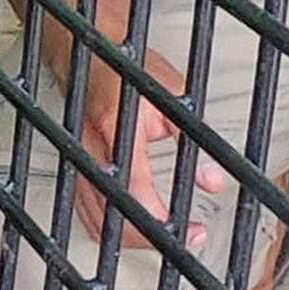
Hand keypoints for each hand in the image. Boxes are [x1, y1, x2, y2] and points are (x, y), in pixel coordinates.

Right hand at [70, 40, 221, 243]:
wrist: (88, 51)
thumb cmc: (129, 70)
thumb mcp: (173, 97)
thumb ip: (194, 139)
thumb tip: (214, 180)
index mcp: (117, 130)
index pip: (136, 194)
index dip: (164, 223)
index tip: (191, 230)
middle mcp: (92, 149)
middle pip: (112, 217)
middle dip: (149, 239)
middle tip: (183, 238)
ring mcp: (78, 158)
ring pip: (95, 218)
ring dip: (129, 236)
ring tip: (162, 236)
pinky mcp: (75, 162)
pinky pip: (85, 208)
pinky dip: (107, 226)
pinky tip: (129, 226)